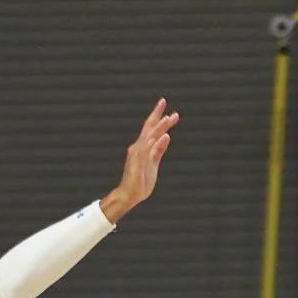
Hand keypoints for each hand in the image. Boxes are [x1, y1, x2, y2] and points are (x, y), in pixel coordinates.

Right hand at [99, 99, 176, 223]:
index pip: (151, 129)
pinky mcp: (137, 165)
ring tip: (167, 118)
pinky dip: (152, 145)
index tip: (167, 107)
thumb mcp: (154, 163)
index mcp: (143, 147)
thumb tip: (166, 136)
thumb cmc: (141, 180)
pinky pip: (146, 153)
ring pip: (149, 138)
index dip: (158, 117)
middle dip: (157, 115)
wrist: (130, 195)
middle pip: (149, 128)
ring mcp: (137, 155)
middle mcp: (138, 148)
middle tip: (163, 102)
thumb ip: (159, 150)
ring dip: (158, 128)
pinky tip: (159, 138)